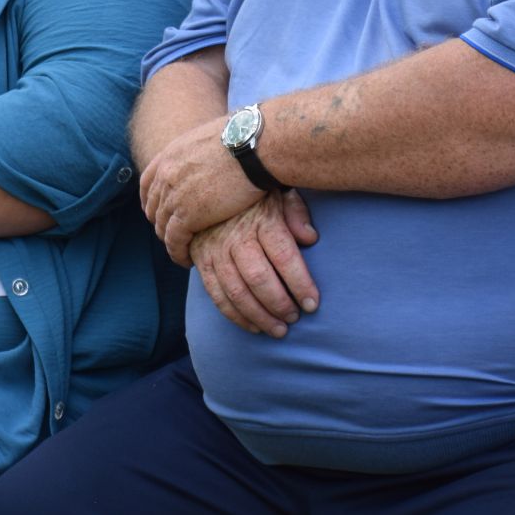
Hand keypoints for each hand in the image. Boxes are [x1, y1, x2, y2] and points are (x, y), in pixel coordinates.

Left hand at [140, 114, 263, 263]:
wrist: (253, 146)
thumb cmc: (246, 139)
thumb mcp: (212, 138)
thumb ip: (201, 152)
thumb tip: (214, 155)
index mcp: (170, 154)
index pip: (147, 182)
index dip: (151, 199)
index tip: (159, 210)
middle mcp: (166, 174)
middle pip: (153, 206)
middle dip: (161, 222)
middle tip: (173, 234)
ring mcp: (174, 196)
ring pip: (162, 226)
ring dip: (170, 240)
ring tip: (181, 250)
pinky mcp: (187, 216)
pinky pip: (174, 241)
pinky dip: (177, 253)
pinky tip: (187, 260)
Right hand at [189, 191, 319, 336]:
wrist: (208, 184)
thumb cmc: (254, 195)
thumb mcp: (278, 193)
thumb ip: (296, 213)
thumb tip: (310, 239)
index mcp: (261, 220)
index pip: (284, 256)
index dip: (300, 284)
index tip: (313, 304)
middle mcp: (236, 236)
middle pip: (259, 278)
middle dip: (280, 304)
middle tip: (295, 318)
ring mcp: (216, 250)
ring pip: (237, 291)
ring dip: (259, 316)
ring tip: (279, 330)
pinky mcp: (201, 261)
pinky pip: (216, 294)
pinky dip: (235, 315)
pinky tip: (253, 326)